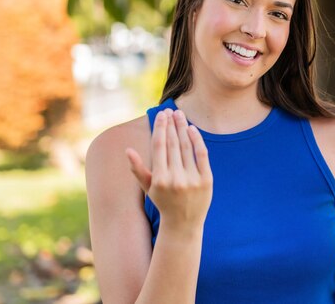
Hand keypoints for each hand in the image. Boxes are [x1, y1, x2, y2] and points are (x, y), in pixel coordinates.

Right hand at [127, 109, 212, 231]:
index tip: (161, 115)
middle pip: (173, 144)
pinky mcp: (207, 180)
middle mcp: (176, 179)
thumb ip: (138, 169)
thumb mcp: (148, 188)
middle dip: (171, 124)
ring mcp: (192, 179)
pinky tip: (192, 129)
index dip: (160, 128)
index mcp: (160, 179)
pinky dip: (197, 140)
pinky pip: (201, 155)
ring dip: (183, 128)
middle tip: (170, 110)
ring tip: (180, 115)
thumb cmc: (163, 202)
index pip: (160, 146)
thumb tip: (127, 150)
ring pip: (186, 147)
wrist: (184, 223)